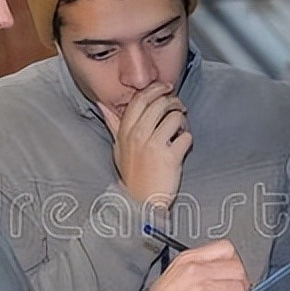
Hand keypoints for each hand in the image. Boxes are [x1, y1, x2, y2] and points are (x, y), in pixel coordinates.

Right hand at [100, 82, 190, 208]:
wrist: (142, 202)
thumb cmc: (132, 175)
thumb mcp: (118, 148)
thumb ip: (113, 125)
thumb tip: (101, 105)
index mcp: (125, 132)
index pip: (139, 99)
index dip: (155, 89)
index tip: (166, 88)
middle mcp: (138, 136)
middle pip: (160, 103)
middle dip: (173, 101)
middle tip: (179, 107)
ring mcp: (154, 146)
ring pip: (175, 116)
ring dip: (182, 120)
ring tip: (180, 129)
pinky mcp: (170, 157)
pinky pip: (186, 136)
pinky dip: (188, 139)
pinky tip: (182, 146)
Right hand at [149, 240, 249, 290]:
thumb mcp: (176, 272)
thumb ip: (199, 268)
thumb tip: (221, 273)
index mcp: (189, 257)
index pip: (225, 248)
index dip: (233, 261)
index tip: (231, 271)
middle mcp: (197, 267)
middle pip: (237, 266)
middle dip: (238, 279)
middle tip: (233, 289)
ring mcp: (203, 283)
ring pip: (238, 285)